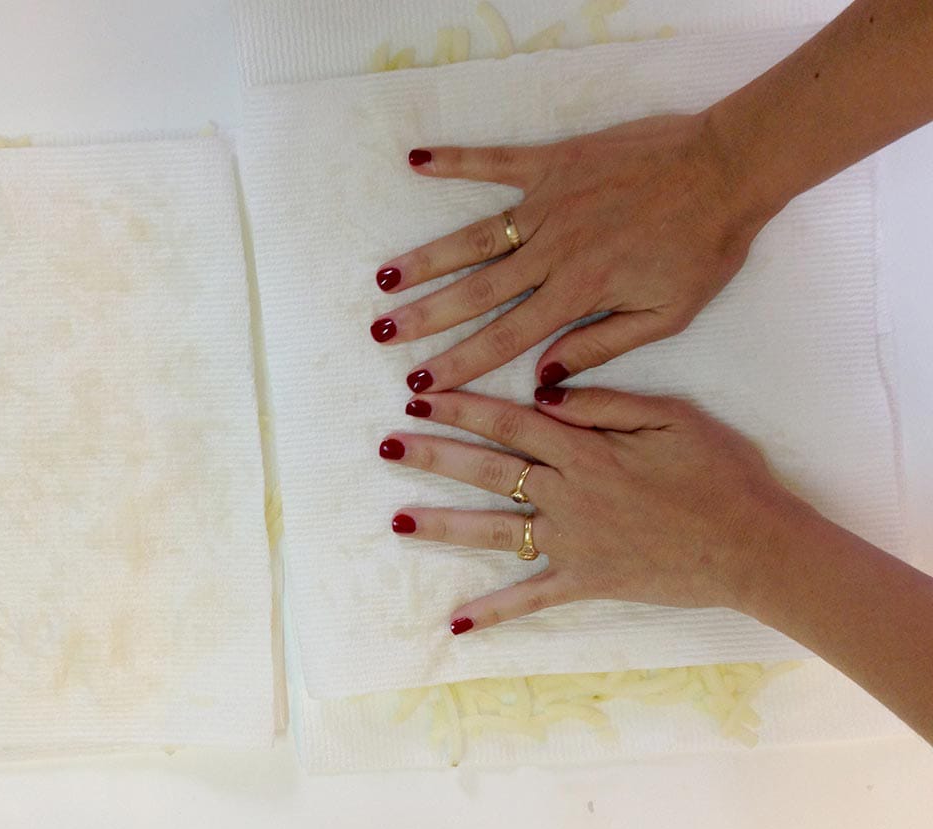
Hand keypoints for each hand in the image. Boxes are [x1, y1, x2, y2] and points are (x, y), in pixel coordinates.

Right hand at [371, 114, 763, 391]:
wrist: (730, 169)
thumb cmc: (705, 246)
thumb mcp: (668, 315)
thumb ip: (602, 345)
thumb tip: (546, 377)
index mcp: (578, 292)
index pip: (506, 338)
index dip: (459, 362)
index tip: (421, 382)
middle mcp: (552, 250)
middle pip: (475, 291)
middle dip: (425, 317)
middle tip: (382, 334)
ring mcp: (549, 203)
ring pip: (474, 237)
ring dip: (426, 259)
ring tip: (385, 279)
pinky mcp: (554, 162)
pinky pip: (496, 161)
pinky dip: (456, 160)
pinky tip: (417, 162)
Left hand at [383, 387, 810, 632]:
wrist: (754, 548)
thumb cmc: (721, 475)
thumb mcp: (672, 416)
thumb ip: (605, 402)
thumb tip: (547, 390)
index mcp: (585, 452)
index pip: (511, 422)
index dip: (464, 407)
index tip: (424, 394)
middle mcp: (568, 496)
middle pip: (488, 471)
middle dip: (435, 455)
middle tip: (388, 445)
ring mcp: (573, 543)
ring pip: (495, 531)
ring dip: (444, 525)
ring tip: (397, 519)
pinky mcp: (587, 581)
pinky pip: (533, 598)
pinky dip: (496, 611)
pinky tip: (457, 623)